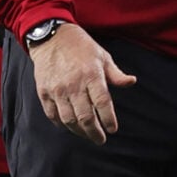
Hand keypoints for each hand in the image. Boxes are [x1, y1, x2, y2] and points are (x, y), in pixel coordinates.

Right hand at [28, 23, 136, 144]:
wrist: (52, 37)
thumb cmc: (82, 48)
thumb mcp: (102, 56)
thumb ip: (116, 74)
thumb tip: (132, 82)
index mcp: (91, 75)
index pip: (102, 103)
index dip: (108, 119)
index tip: (113, 129)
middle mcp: (74, 84)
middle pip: (85, 117)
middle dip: (95, 132)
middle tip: (101, 139)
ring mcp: (57, 90)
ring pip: (69, 120)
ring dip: (79, 132)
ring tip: (88, 135)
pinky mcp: (44, 92)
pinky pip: (53, 115)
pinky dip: (62, 124)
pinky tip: (70, 126)